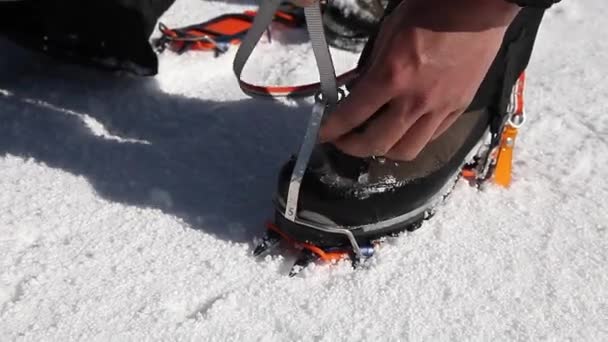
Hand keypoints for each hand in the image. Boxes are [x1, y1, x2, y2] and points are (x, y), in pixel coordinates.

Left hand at [319, 0, 519, 160]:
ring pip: (406, 150)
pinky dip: (411, 139)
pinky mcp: (458, 109)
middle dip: (352, 147)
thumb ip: (371, 66)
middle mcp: (415, 100)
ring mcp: (440, 109)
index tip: (324, 133)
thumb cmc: (431, 11)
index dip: (332, 129)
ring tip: (374, 141)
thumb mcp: (389, 32)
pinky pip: (430, 138)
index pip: (353, 114)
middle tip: (344, 140)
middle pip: (377, 144)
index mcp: (393, 76)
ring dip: (383, 151)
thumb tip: (357, 90)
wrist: (480, 8)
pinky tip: (403, 130)